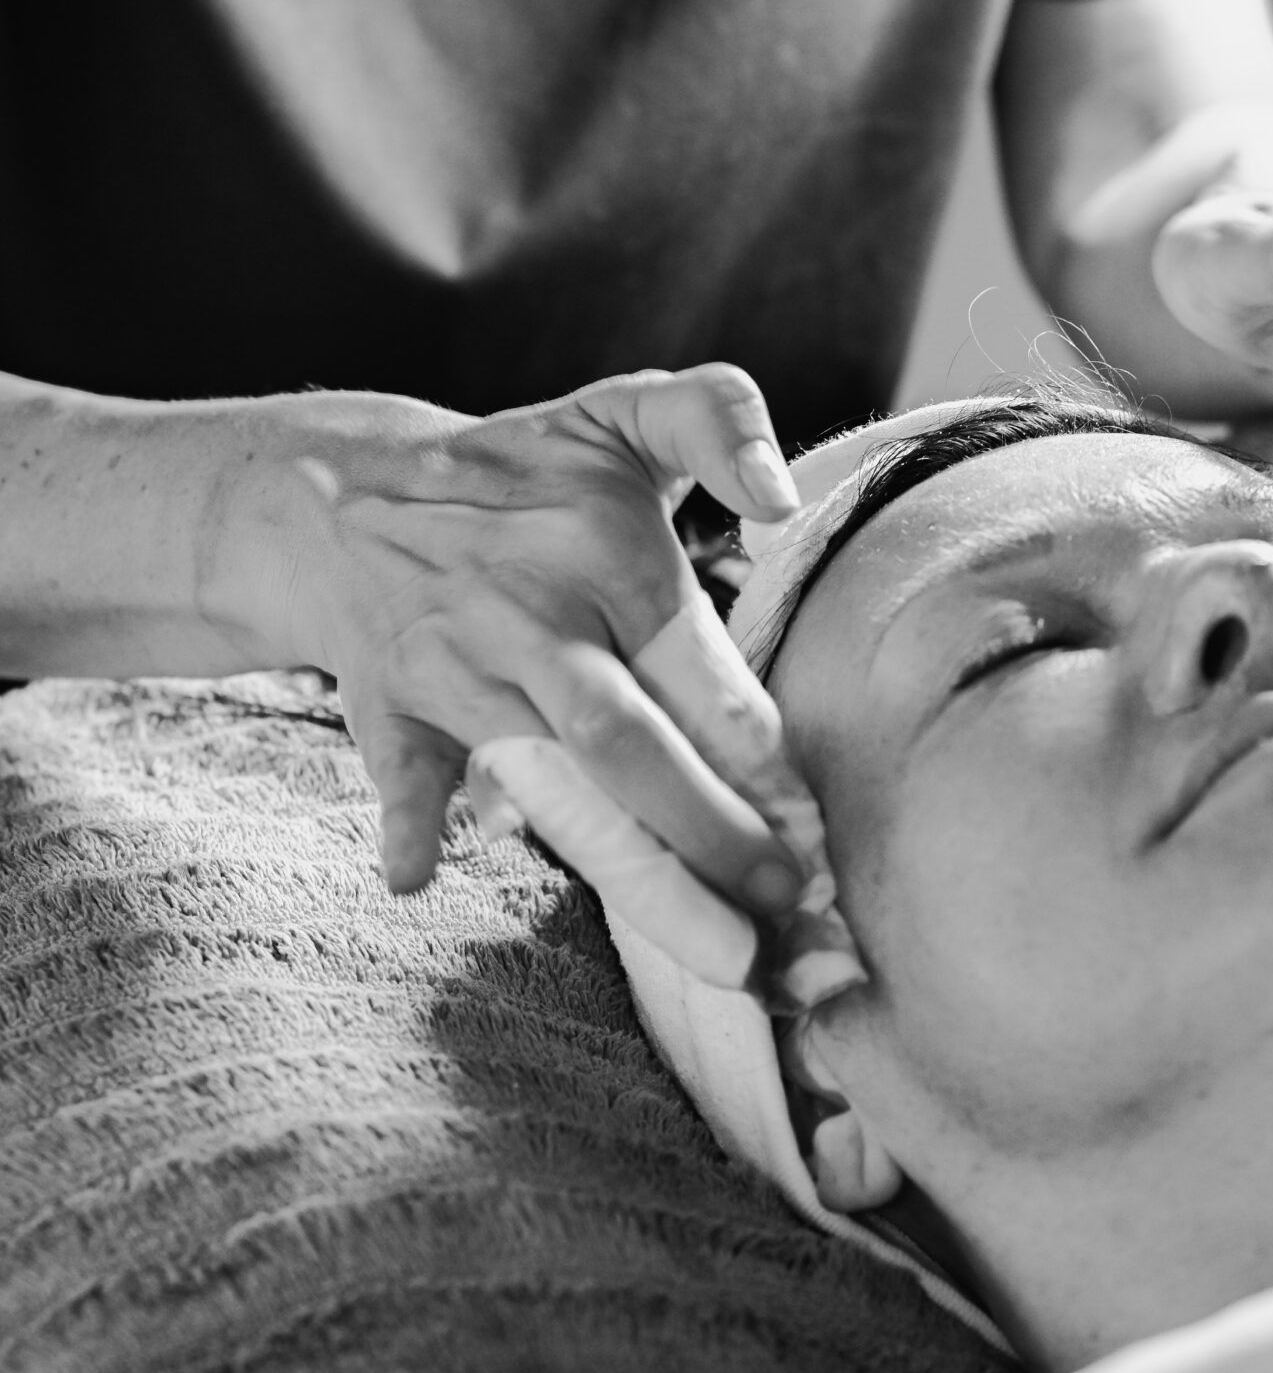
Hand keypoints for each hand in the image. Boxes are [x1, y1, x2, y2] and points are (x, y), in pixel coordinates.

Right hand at [264, 365, 839, 981]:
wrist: (347, 493)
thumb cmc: (527, 471)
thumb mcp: (624, 414)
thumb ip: (718, 418)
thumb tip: (778, 500)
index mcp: (609, 552)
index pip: (703, 676)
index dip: (766, 764)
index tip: (824, 840)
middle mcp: (536, 616)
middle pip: (630, 744)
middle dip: (714, 837)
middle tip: (793, 917)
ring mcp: (460, 668)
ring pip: (551, 783)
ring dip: (633, 875)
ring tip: (721, 958)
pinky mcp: (393, 708)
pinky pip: (400, 773)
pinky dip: (408, 823)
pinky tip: (420, 878)